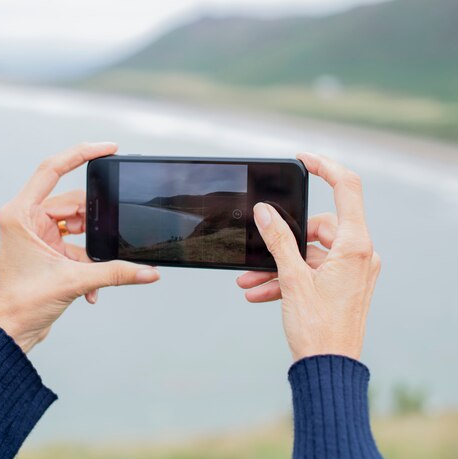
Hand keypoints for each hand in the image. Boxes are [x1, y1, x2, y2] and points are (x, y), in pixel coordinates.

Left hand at [0, 143, 159, 352]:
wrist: (14, 330)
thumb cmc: (22, 303)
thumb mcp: (73, 281)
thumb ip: (115, 273)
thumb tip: (148, 270)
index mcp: (21, 214)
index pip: (52, 169)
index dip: (81, 154)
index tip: (108, 149)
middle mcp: (27, 218)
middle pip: (72, 202)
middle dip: (94, 221)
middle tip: (108, 235)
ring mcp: (37, 232)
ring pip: (78, 223)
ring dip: (91, 246)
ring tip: (93, 269)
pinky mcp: (47, 247)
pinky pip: (76, 243)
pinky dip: (87, 261)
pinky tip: (90, 285)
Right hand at [237, 153, 380, 360]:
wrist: (328, 368)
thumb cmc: (318, 328)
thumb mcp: (292, 279)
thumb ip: (278, 240)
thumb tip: (265, 211)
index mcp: (355, 246)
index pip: (347, 189)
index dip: (325, 167)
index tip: (302, 159)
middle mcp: (359, 254)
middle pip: (318, 227)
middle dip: (283, 239)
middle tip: (256, 253)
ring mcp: (352, 270)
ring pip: (309, 253)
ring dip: (278, 264)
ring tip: (249, 280)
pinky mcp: (342, 284)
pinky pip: (311, 271)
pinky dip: (287, 278)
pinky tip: (259, 291)